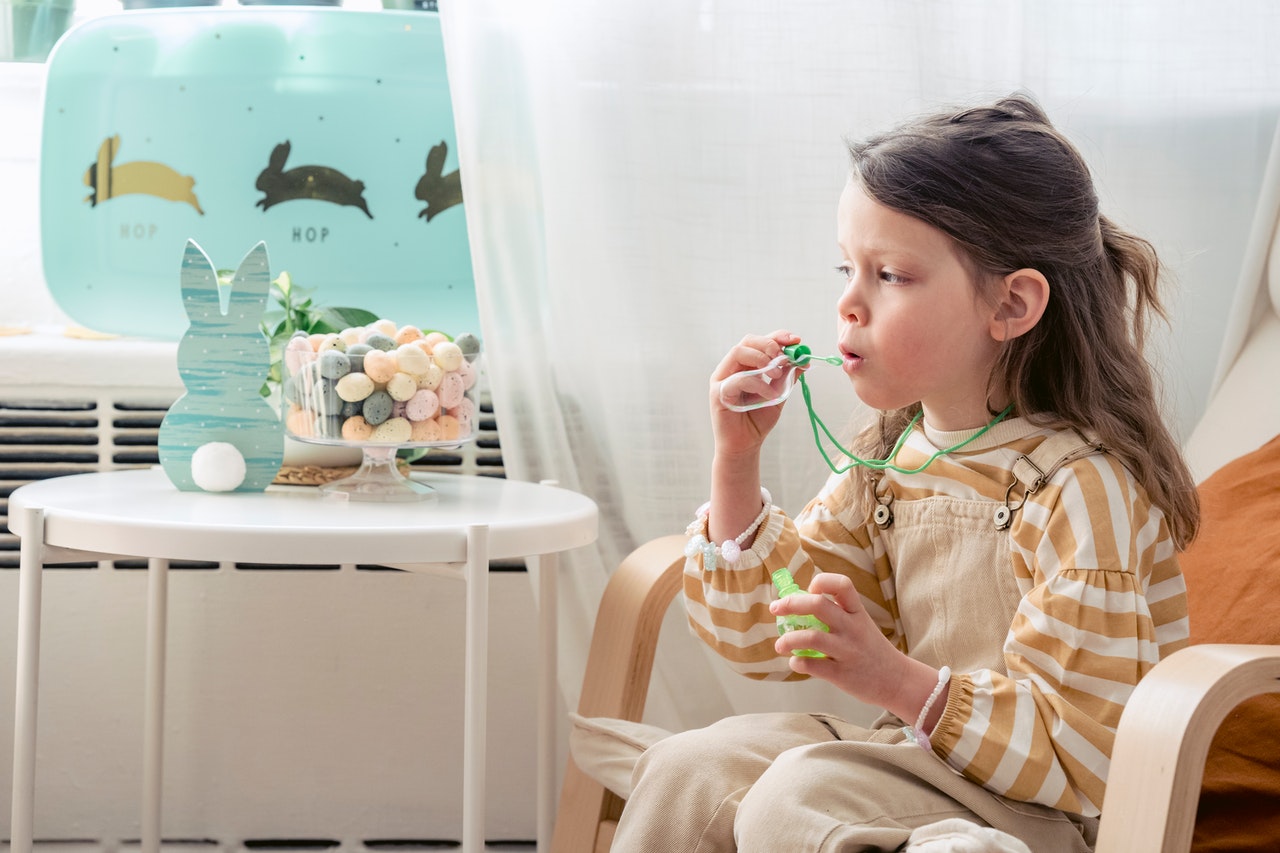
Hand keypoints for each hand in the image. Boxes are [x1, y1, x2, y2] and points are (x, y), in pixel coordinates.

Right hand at [709, 330, 801, 456]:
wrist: (745, 445)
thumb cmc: (757, 419)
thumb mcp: (778, 394)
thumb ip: (787, 377)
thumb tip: (802, 359)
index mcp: (745, 365)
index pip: (759, 342)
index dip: (778, 337)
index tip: (796, 340)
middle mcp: (731, 368)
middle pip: (747, 341)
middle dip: (769, 343)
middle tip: (784, 355)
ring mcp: (722, 378)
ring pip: (738, 352)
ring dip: (762, 359)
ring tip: (777, 374)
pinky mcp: (718, 393)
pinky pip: (738, 379)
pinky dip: (758, 384)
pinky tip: (770, 396)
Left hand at [770, 572, 941, 722]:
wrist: (898, 681)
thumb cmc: (872, 650)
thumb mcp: (862, 625)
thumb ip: (838, 615)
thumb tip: (799, 605)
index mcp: (857, 612)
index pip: (842, 585)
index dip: (822, 582)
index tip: (809, 589)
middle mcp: (853, 628)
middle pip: (818, 605)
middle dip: (791, 604)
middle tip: (776, 608)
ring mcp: (847, 651)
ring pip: (812, 637)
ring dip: (789, 639)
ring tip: (779, 644)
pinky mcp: (842, 674)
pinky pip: (813, 665)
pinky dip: (798, 662)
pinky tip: (796, 662)